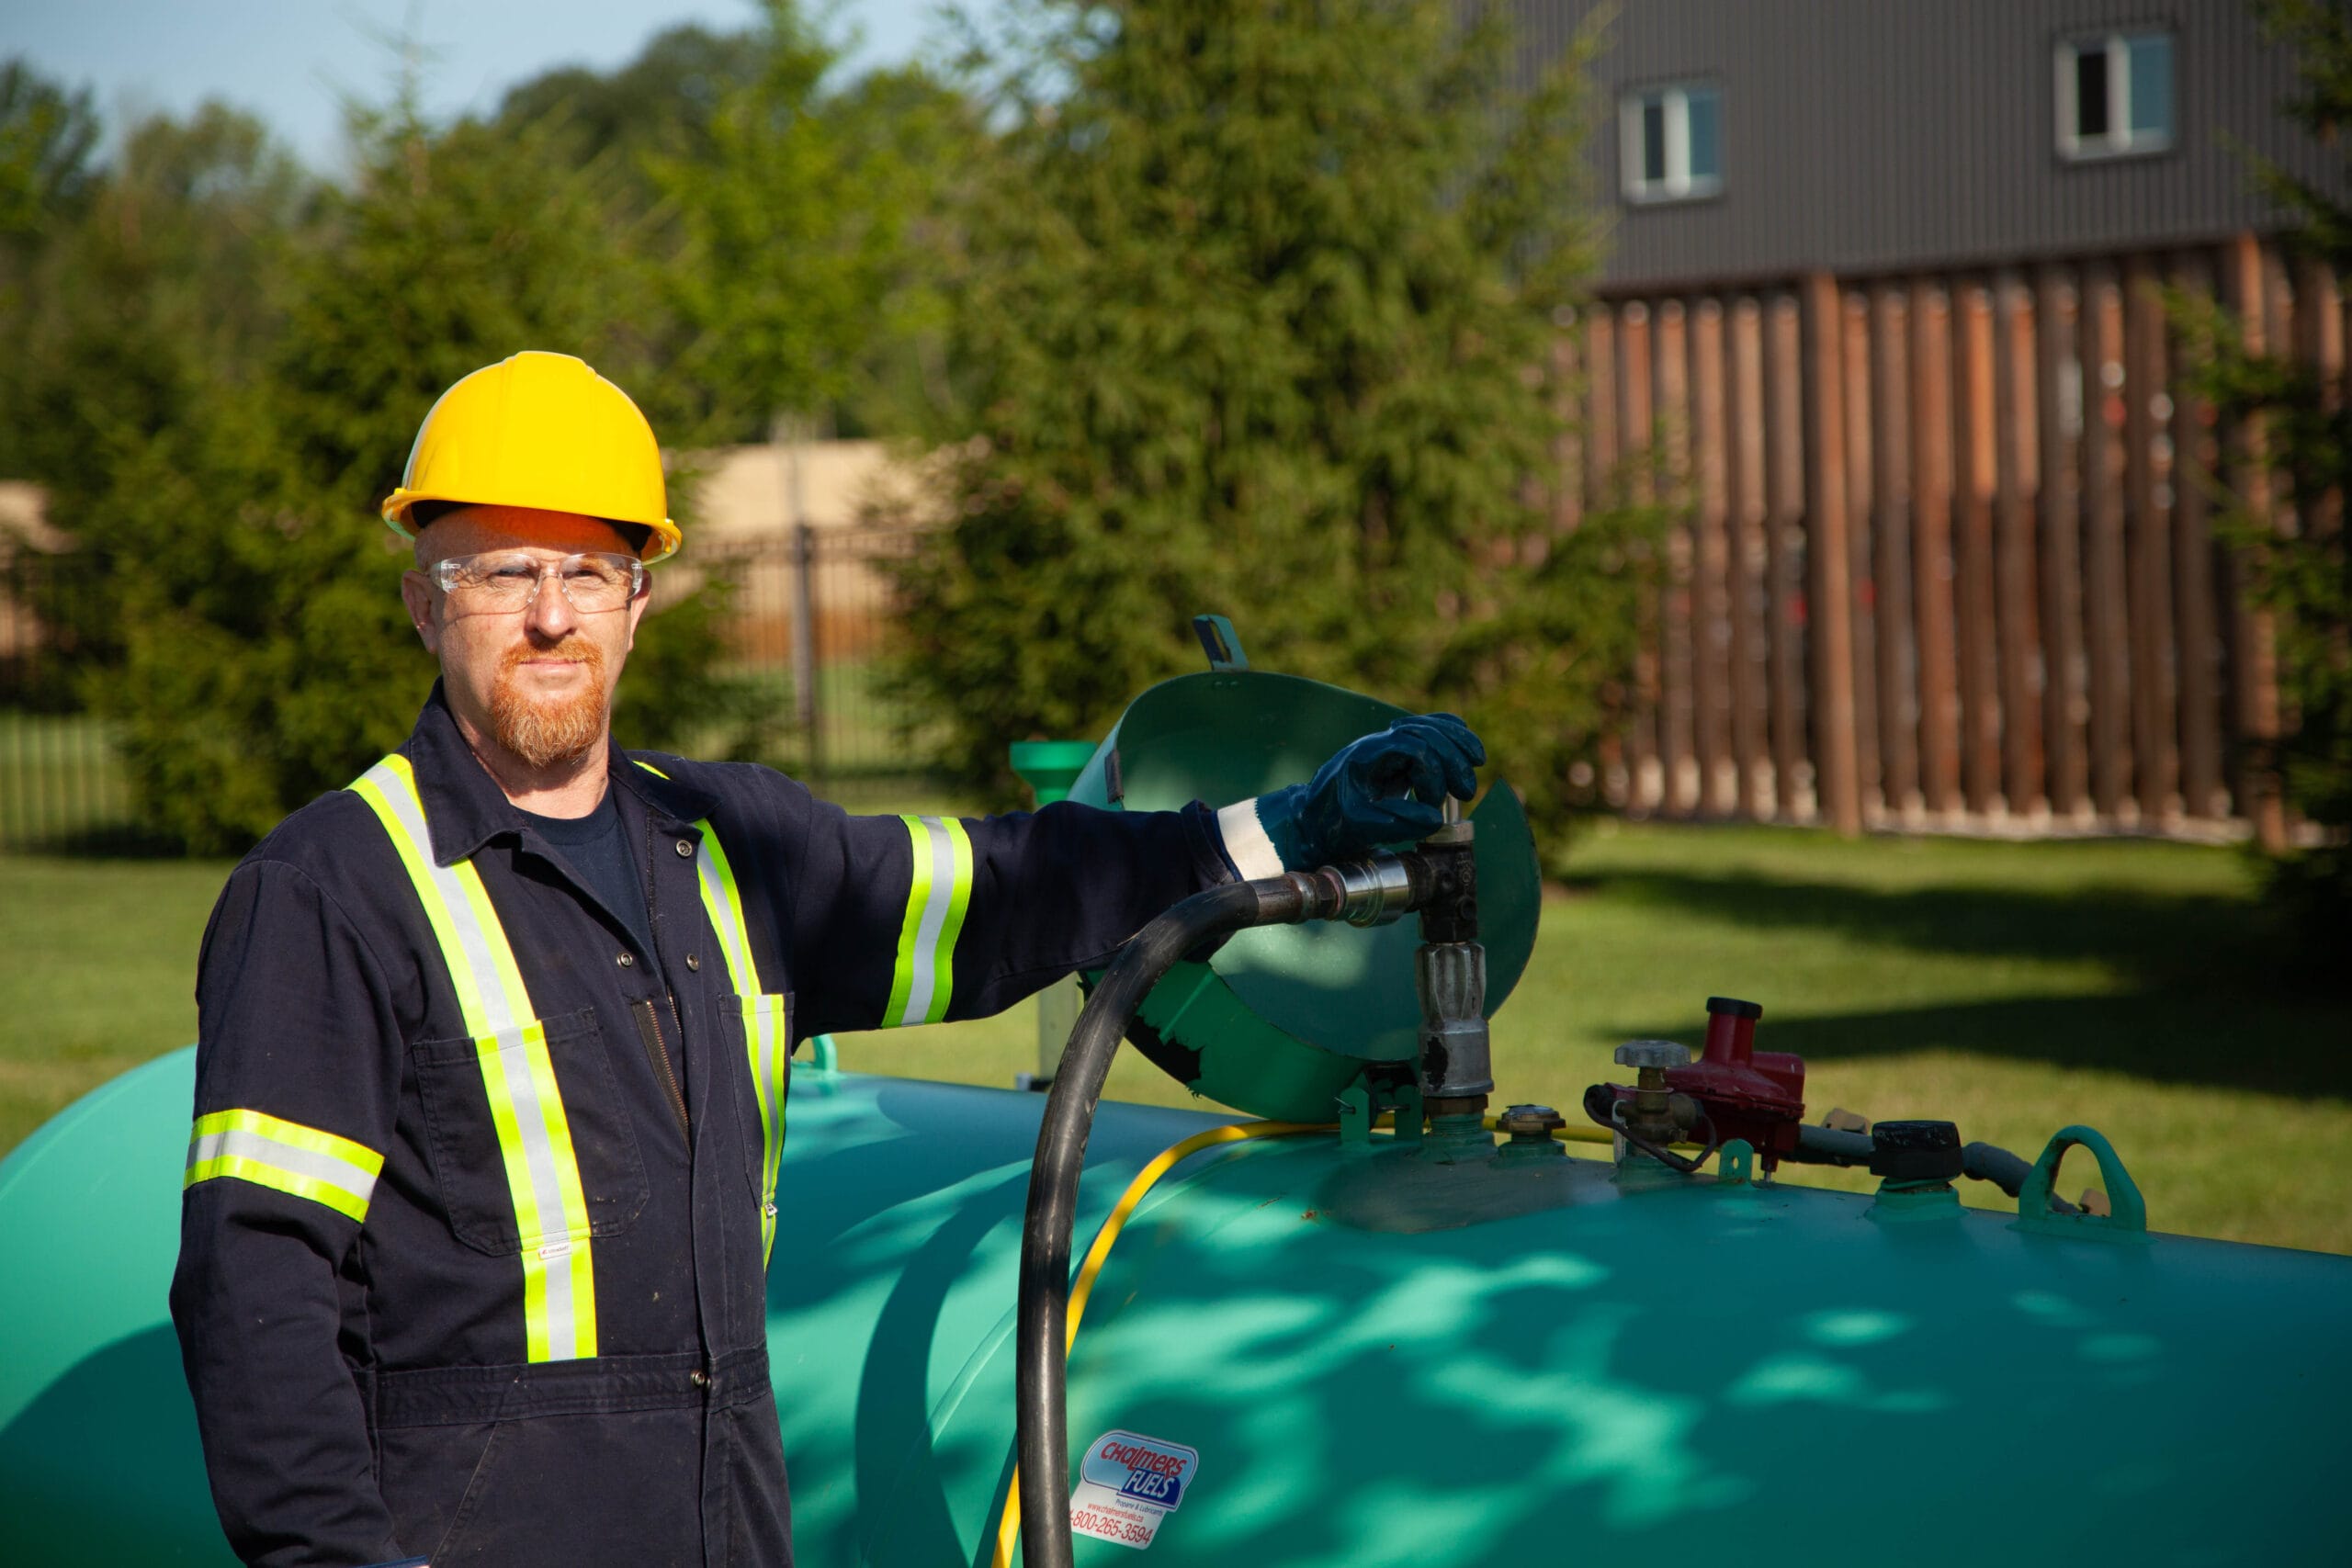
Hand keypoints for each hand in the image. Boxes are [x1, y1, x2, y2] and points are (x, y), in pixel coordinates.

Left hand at [1218, 713, 1485, 875]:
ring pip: (1430, 726)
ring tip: (1477, 763)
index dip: (1433, 773)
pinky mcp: (1397, 755)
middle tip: (1466, 792)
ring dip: (1457, 743)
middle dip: (1453, 759)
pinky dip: (1450, 735)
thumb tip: (1435, 818)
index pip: (1413, 747)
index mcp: (1367, 756)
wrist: (1314, 819)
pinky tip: (1467, 745)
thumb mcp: (1361, 827)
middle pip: (1426, 732)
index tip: (1433, 804)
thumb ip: (1398, 823)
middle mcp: (1379, 743)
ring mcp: (1388, 745)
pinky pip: (1428, 733)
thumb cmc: (1332, 823)